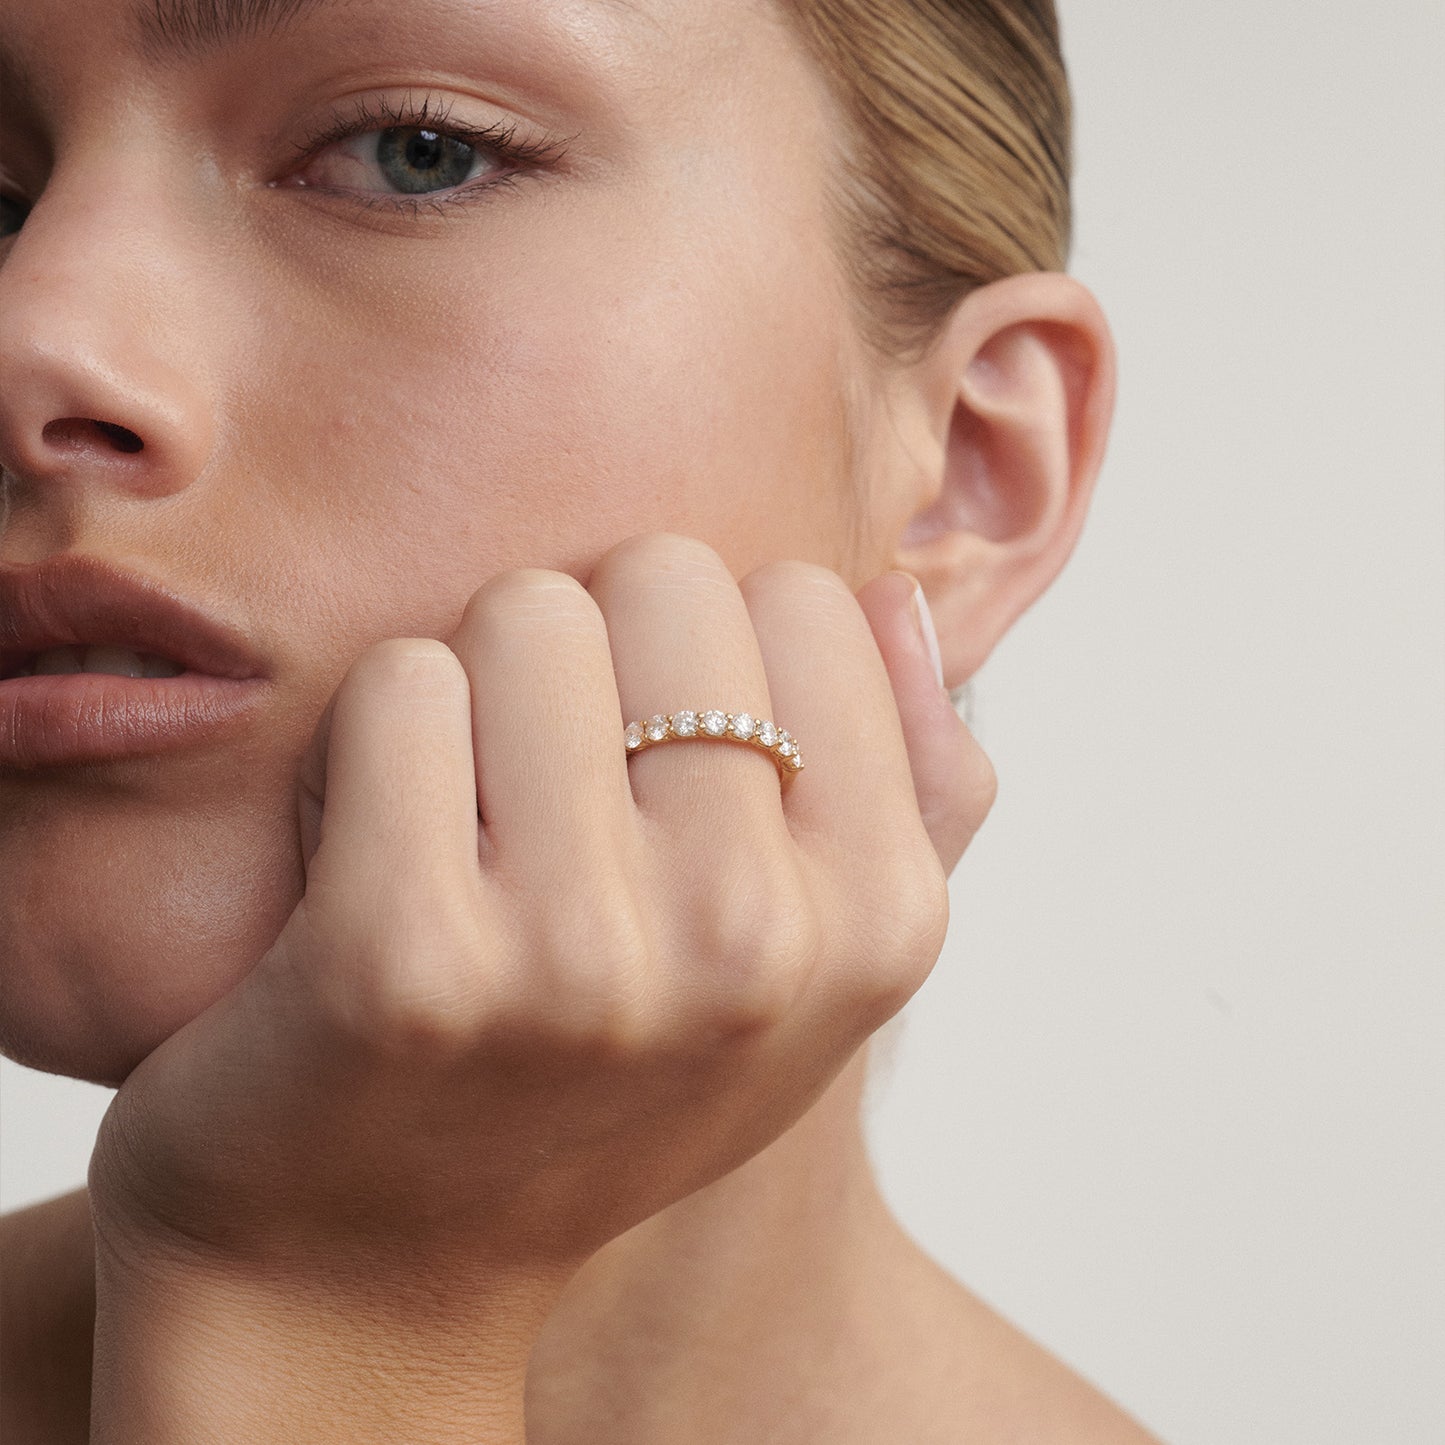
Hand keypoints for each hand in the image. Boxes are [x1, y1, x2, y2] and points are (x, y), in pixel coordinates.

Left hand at [86, 534, 994, 1433]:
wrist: (380, 1262)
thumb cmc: (604, 1082)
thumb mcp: (810, 966)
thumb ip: (905, 784)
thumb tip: (889, 597)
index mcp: (878, 919)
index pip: (801, 599)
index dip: (708, 657)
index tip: (657, 768)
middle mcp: (754, 939)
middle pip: (664, 578)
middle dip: (594, 653)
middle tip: (547, 790)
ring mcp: (588, 956)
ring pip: (527, 614)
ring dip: (476, 693)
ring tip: (463, 826)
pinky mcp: (409, 956)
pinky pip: (400, 685)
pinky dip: (366, 744)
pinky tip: (365, 858)